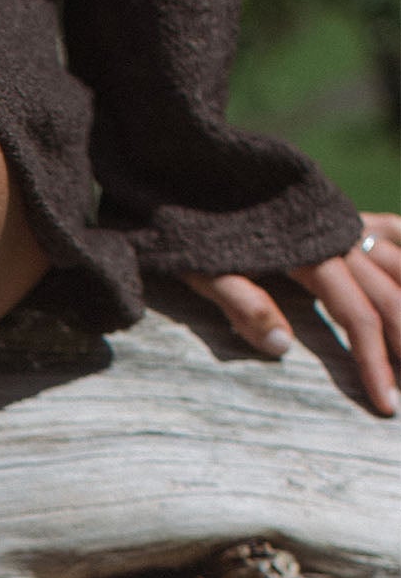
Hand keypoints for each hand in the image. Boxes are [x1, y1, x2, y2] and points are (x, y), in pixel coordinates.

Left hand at [180, 212, 400, 416]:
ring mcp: (345, 220)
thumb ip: (246, 305)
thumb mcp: (210, 270)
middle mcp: (340, 235)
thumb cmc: (197, 227)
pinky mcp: (341, 213)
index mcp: (313, 256)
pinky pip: (392, 229)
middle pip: (391, 295)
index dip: (375, 363)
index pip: (358, 318)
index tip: (386, 403)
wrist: (197, 174)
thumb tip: (283, 347)